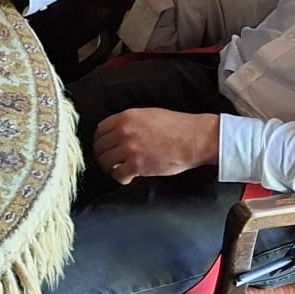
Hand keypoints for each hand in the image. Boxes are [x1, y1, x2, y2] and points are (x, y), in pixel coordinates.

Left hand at [90, 109, 221, 184]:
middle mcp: (124, 132)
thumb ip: (130, 122)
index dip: (101, 140)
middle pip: (99, 147)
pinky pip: (118, 174)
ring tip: (118, 169)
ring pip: (105, 161)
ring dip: (110, 167)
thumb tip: (117, 132)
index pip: (100, 130)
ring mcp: (130, 149)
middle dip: (103, 155)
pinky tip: (128, 177)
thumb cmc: (177, 127)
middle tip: (110, 161)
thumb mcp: (149, 115)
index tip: (105, 146)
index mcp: (126, 117)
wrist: (195, 139)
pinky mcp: (137, 165)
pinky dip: (121, 178)